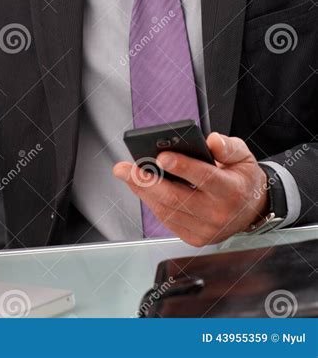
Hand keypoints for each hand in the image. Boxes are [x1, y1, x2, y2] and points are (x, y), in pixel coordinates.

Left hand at [112, 132, 269, 245]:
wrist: (253, 211)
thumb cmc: (243, 179)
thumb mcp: (244, 157)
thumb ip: (228, 147)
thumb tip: (211, 141)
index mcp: (231, 190)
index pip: (204, 178)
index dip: (182, 167)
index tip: (161, 156)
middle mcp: (218, 213)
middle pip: (177, 198)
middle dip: (147, 182)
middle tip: (125, 168)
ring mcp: (206, 230)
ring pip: (167, 210)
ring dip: (142, 191)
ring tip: (126, 174)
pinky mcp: (195, 238)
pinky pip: (167, 220)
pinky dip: (151, 203)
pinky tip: (140, 188)